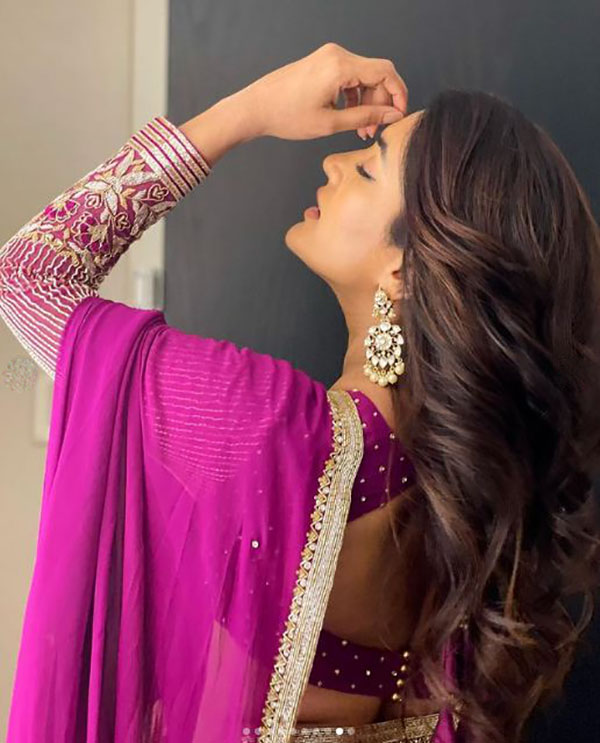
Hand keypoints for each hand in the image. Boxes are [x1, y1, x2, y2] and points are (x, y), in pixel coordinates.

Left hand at [238, 42, 407, 141]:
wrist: (256, 107)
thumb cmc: (286, 116)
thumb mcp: (330, 123)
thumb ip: (366, 118)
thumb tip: (392, 115)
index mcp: (340, 66)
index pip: (385, 72)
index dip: (398, 94)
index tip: (399, 115)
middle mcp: (337, 55)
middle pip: (376, 75)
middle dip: (380, 103)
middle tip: (374, 130)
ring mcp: (329, 57)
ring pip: (363, 78)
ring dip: (367, 103)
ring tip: (362, 130)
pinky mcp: (322, 63)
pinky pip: (349, 77)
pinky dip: (354, 97)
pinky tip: (350, 118)